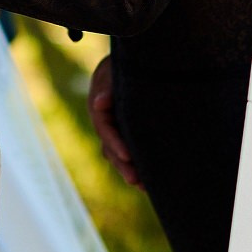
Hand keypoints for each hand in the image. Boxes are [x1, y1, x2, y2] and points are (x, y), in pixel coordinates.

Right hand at [87, 56, 139, 186]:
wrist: (132, 65)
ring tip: (145, 187)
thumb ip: (107, 86)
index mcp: (100, 108)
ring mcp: (117, 132)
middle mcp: (106, 124)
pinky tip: (152, 182)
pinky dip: (139, 167)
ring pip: (119, 156)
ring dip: (130, 171)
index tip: (126, 155)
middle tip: (135, 180)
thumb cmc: (121, 65)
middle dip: (123, 165)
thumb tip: (99, 104)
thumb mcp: (113, 70)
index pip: (105, 128)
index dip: (114, 142)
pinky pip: (131, 155)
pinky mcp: (129, 136)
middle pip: (111, 149)